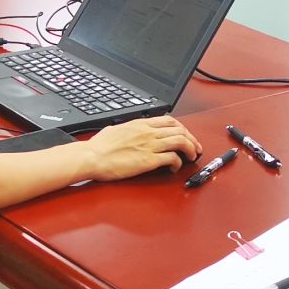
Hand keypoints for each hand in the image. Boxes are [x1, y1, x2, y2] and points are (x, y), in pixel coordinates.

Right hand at [83, 117, 202, 180]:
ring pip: (180, 141)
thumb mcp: (115, 130)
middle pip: (179, 130)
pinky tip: (175, 168)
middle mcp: (148, 132)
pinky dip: (178, 163)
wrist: (92, 156)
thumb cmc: (99, 146)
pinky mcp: (149, 160)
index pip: (169, 120)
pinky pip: (172, 158)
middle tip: (195, 148)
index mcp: (141, 124)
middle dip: (192, 139)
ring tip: (191, 157)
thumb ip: (126, 129)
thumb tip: (126, 130)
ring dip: (190, 149)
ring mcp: (149, 145)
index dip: (182, 128)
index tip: (186, 135)